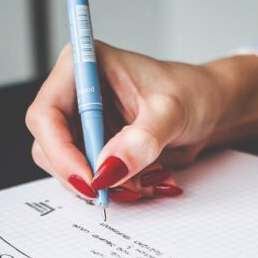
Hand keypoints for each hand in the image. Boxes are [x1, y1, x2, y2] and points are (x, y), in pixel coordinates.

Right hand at [26, 42, 257, 202]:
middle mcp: (75, 94)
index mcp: (84, 67)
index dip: (60, 151)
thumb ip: (143, 139)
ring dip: (103, 185)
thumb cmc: (193, 94)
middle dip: (83, 174)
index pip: (47, 114)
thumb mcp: (172, 112)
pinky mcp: (94, 147)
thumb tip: (109, 169)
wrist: (210, 110)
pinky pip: (90, 179)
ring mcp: (82, 124)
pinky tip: (145, 181)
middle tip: (117, 190)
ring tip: (144, 182)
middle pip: (49, 146)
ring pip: (67, 169)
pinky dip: (116, 189)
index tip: (90, 179)